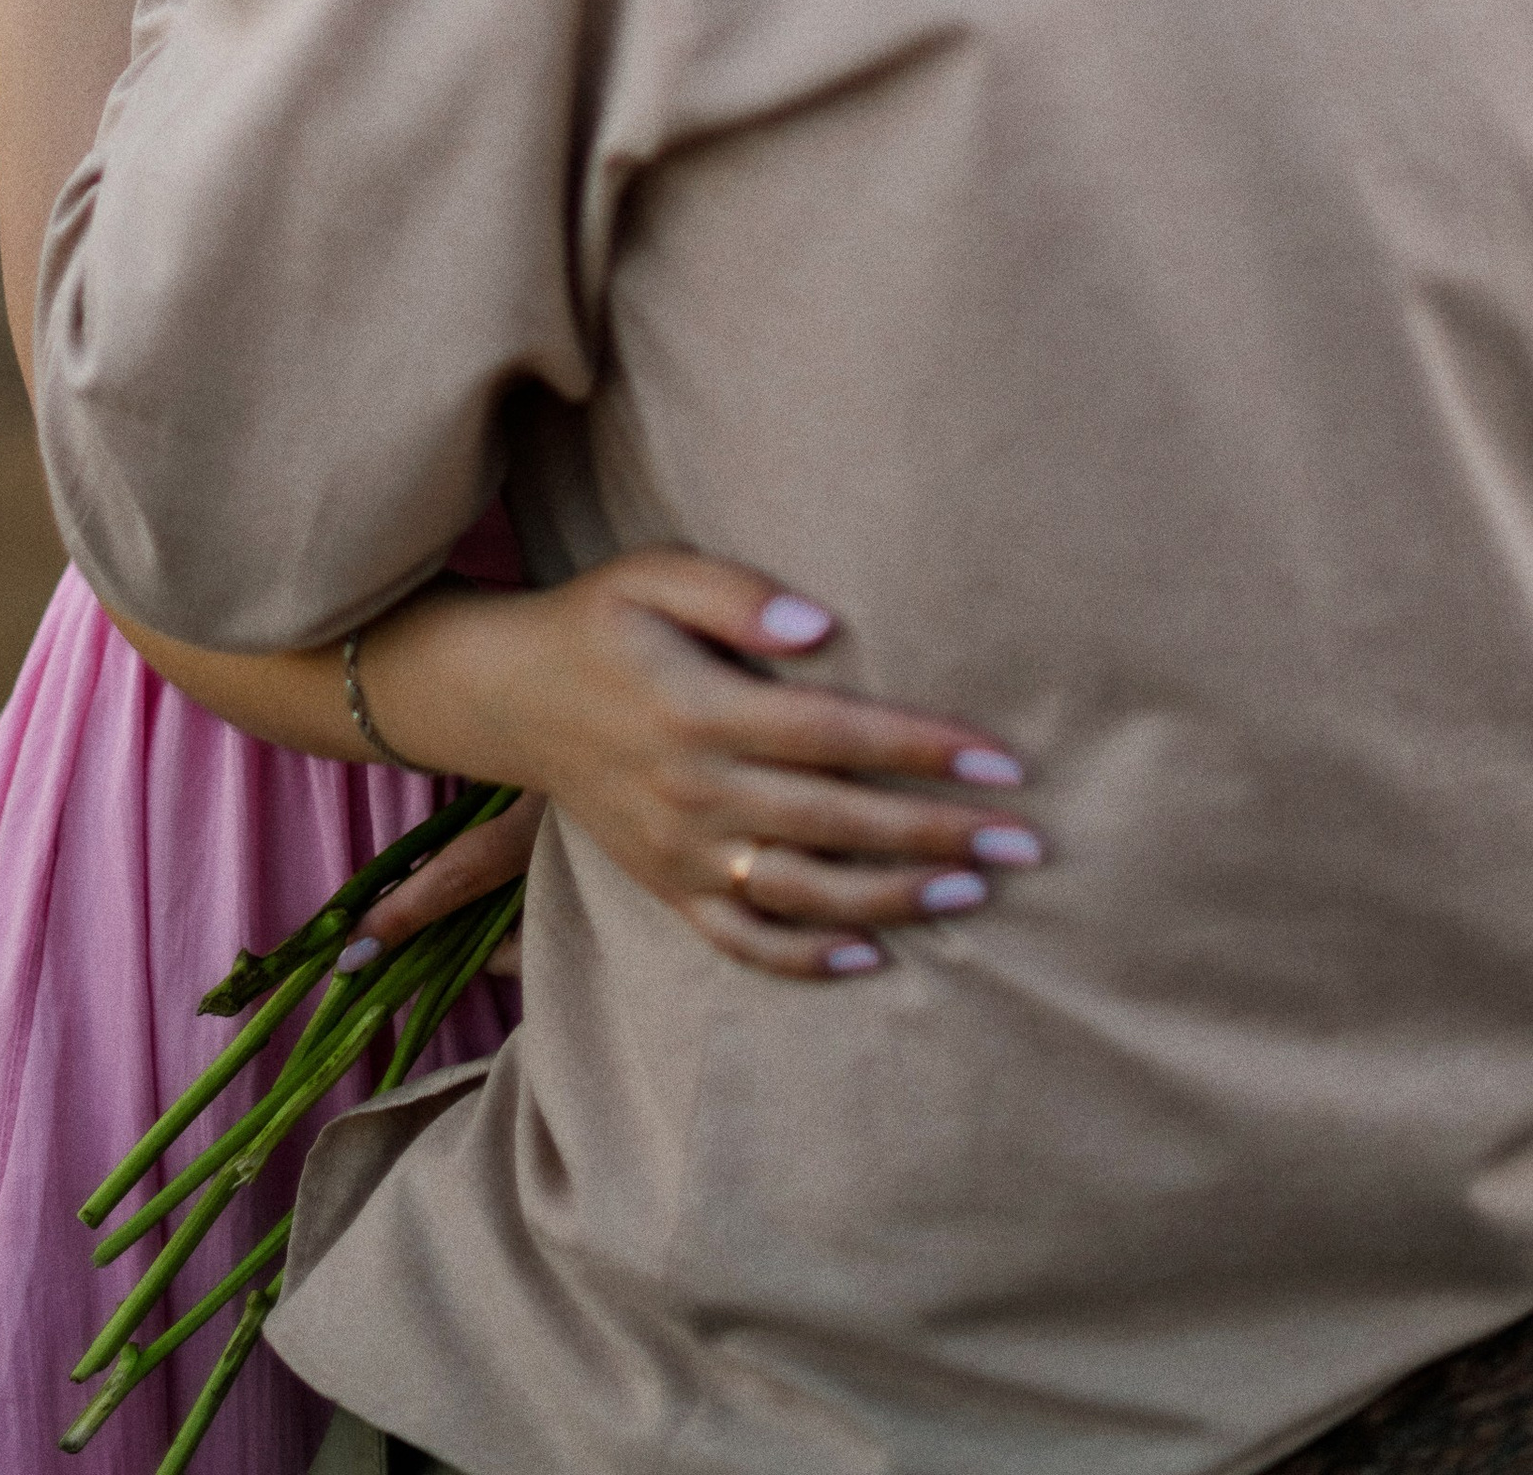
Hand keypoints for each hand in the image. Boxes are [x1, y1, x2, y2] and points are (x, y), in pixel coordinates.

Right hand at [354, 553, 1042, 981]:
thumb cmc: (599, 620)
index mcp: (699, 707)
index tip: (1002, 762)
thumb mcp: (651, 574)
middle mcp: (693, 790)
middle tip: (1025, 841)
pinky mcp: (667, 885)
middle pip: (835, 821)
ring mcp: (679, 850)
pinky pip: (741, 939)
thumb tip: (822, 623)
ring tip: (972, 892)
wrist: (506, 695)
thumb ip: (734, 593)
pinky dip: (805, 959)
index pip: (833, 735)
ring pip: (801, 893)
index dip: (921, 749)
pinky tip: (870, 956)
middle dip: (936, 832)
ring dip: (892, 898)